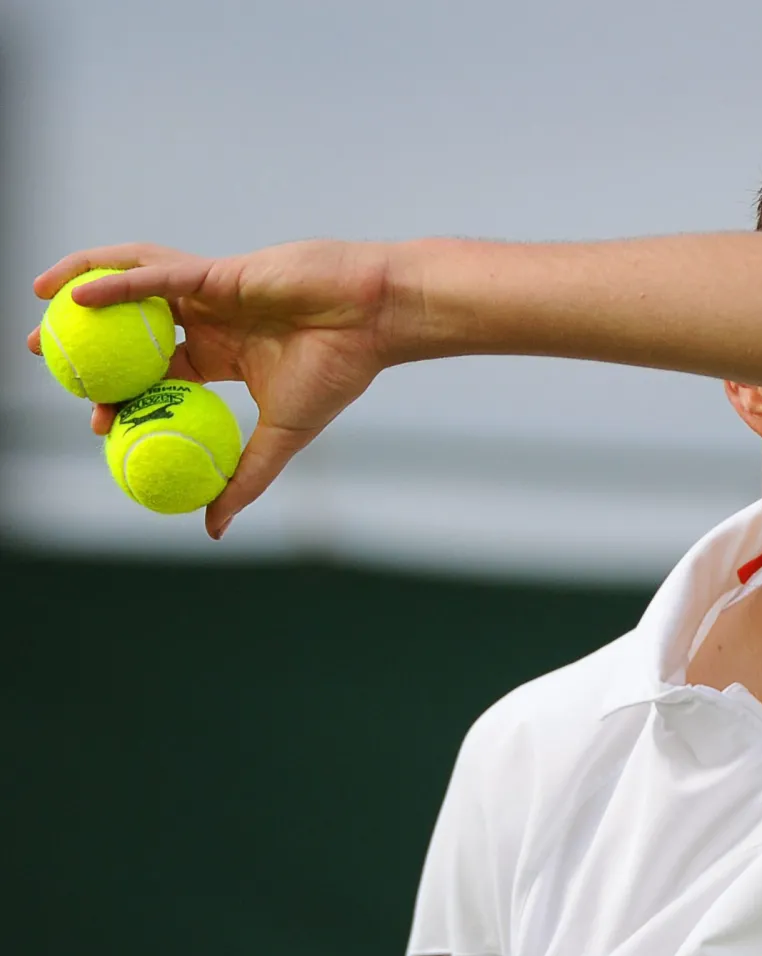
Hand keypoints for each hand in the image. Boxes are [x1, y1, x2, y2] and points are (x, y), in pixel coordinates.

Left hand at [28, 240, 395, 538]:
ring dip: (85, 290)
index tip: (99, 422)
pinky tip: (78, 294)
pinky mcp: (217, 271)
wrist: (374, 322)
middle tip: (47, 359)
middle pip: (138, 330)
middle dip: (92, 342)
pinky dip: (116, 283)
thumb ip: (246, 479)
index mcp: (228, 357)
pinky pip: (156, 276)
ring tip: (39, 301)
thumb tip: (212, 530)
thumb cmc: (338, 373)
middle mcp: (214, 321)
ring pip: (136, 288)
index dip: (127, 395)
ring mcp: (213, 292)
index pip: (163, 374)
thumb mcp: (282, 437)